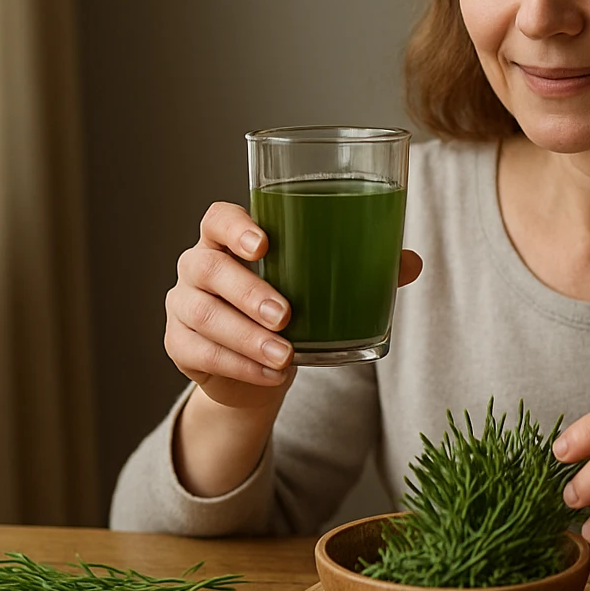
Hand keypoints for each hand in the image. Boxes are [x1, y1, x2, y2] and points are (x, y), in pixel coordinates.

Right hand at [165, 201, 422, 410]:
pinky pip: (199, 352)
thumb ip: (362, 270)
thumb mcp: (322, 288)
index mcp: (229, 239)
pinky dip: (239, 364)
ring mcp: (182, 305)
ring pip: (203, 314)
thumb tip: (411, 262)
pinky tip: (271, 373)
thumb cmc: (292, 309)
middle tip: (287, 315)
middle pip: (208, 268)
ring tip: (286, 353)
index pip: (217, 218)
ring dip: (246, 336)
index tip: (265, 244)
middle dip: (248, 291)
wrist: (258, 370)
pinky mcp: (179, 344)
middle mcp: (198, 265)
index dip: (235, 227)